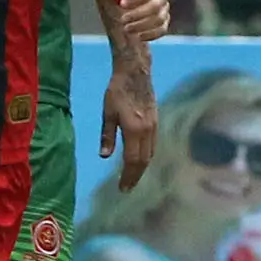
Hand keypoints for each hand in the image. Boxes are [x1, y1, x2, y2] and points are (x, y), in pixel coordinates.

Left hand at [99, 66, 158, 189]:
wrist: (136, 73)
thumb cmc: (117, 91)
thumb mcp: (107, 113)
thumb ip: (107, 136)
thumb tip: (104, 156)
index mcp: (134, 130)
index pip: (133, 160)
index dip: (128, 175)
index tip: (122, 188)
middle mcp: (147, 131)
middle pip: (144, 160)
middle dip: (136, 176)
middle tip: (127, 188)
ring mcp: (154, 126)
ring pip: (151, 154)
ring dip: (142, 167)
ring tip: (133, 177)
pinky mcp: (156, 122)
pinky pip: (153, 145)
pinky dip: (147, 156)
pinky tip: (141, 159)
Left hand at [113, 0, 170, 41]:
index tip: (122, 4)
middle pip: (155, 7)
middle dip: (138, 14)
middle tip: (122, 19)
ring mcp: (164, 9)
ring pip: (159, 19)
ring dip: (142, 26)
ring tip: (126, 28)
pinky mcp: (164, 22)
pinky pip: (162, 29)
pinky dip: (152, 35)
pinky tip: (138, 36)